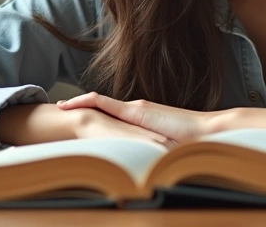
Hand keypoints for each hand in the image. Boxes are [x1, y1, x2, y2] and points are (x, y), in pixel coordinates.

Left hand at [57, 93, 216, 142]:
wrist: (204, 132)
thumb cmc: (188, 144)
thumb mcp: (164, 148)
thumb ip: (150, 150)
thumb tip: (141, 164)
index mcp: (141, 118)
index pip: (112, 112)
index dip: (93, 111)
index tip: (78, 114)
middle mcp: (135, 109)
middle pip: (101, 104)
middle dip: (80, 105)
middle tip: (61, 107)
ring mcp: (135, 108)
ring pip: (99, 101)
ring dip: (79, 102)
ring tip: (61, 105)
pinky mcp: (136, 110)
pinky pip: (104, 103)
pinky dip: (86, 102)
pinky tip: (71, 104)